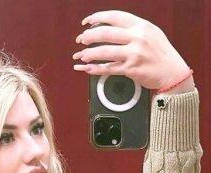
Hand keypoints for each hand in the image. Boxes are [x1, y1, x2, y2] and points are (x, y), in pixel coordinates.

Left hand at [72, 9, 190, 90]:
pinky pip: (109, 69)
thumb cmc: (161, 54)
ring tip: (82, 55)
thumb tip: (110, 28)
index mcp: (141, 26)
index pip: (114, 17)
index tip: (87, 22)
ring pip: (105, 52)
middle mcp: (137, 38)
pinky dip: (96, 69)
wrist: (173, 72)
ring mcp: (134, 54)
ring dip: (90, 54)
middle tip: (81, 39)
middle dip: (89, 36)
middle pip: (106, 33)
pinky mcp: (131, 69)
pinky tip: (88, 68)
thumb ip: (133, 30)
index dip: (97, 18)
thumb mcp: (151, 34)